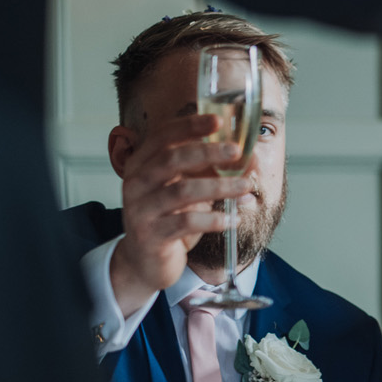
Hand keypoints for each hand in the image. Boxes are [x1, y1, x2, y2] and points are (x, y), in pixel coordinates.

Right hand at [108, 113, 253, 315]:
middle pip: (172, 159)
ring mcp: (139, 209)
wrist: (145, 262)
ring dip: (219, 187)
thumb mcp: (185, 190)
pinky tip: (233, 219)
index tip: (218, 120)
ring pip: (182, 191)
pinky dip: (213, 219)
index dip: (189, 126)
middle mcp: (135, 182)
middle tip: (237, 151)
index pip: (163, 136)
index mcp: (141, 164)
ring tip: (245, 187)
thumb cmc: (170, 219)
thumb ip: (204, 172)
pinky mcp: (149, 235)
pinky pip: (185, 222)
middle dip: (208, 153)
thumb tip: (246, 159)